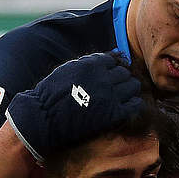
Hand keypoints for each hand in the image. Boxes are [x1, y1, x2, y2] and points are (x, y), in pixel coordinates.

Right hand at [4, 52, 144, 162]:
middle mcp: (103, 78)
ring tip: (121, 97)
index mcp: (91, 65)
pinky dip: (132, 104)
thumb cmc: (51, 96)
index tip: (108, 76)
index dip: (111, 68)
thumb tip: (111, 56)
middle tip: (115, 88)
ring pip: (133, 86)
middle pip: (125, 72)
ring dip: (129, 90)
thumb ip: (88, 63)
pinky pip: (134, 104)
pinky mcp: (114, 114)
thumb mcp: (67, 70)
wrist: (44, 120)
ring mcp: (110, 96)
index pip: (113, 60)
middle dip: (121, 79)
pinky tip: (124, 108)